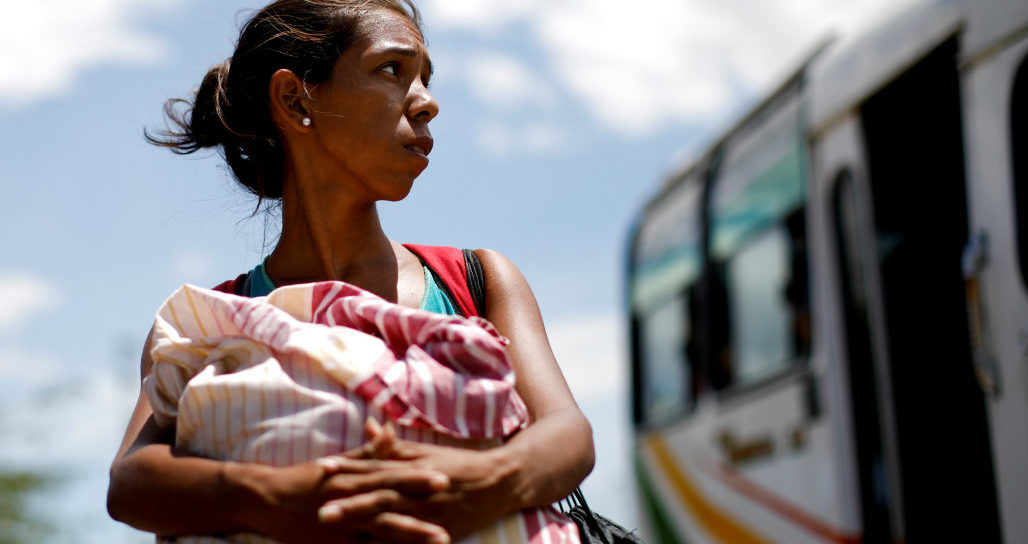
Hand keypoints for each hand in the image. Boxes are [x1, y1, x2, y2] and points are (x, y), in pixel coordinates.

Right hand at [242, 453, 451, 543]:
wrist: (266, 500)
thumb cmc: (305, 479)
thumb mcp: (338, 462)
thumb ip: (368, 451)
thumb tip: (391, 429)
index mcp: (354, 479)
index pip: (392, 477)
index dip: (419, 479)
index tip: (445, 477)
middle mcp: (351, 502)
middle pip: (392, 505)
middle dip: (423, 507)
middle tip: (451, 507)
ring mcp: (343, 527)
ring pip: (384, 533)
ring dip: (413, 536)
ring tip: (442, 538)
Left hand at [319, 420, 518, 539]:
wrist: (499, 483)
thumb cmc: (458, 464)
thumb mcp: (426, 451)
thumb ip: (393, 445)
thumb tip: (366, 425)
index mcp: (414, 468)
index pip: (376, 466)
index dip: (349, 467)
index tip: (322, 468)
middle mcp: (419, 491)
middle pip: (379, 497)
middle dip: (350, 504)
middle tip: (320, 510)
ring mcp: (428, 514)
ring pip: (391, 522)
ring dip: (364, 526)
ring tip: (342, 530)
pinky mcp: (437, 533)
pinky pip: (410, 542)